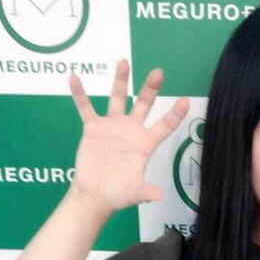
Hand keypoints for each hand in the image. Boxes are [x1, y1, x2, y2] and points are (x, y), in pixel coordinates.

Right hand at [68, 58, 189, 211]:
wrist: (95, 195)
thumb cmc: (119, 193)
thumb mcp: (135, 192)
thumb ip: (146, 191)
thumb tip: (159, 197)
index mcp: (145, 143)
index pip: (164, 126)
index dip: (175, 114)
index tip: (185, 100)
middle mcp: (131, 130)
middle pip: (144, 104)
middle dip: (150, 88)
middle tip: (158, 73)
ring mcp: (112, 126)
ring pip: (117, 98)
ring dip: (120, 80)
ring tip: (123, 62)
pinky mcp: (93, 128)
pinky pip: (85, 107)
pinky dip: (80, 93)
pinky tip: (74, 78)